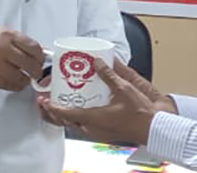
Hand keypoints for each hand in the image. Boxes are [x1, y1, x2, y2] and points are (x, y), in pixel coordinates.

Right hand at [0, 27, 44, 91]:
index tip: (42, 60)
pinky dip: (16, 86)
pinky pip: (10, 85)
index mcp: (7, 36)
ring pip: (21, 78)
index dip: (41, 57)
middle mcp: (3, 49)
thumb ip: (19, 42)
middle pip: (31, 64)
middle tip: (36, 72)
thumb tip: (38, 51)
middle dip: (36, 71)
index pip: (34, 48)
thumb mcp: (1, 34)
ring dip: (26, 80)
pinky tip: (15, 81)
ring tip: (25, 78)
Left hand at [39, 60, 165, 144]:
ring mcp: (96, 133)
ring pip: (73, 126)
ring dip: (62, 116)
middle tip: (44, 101)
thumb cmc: (140, 114)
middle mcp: (92, 128)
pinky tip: (77, 109)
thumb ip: (108, 75)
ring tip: (57, 104)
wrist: (153, 128)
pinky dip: (74, 118)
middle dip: (51, 112)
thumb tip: (98, 63)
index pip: (65, 114)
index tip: (43, 99)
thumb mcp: (123, 89)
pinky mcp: (102, 133)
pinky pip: (82, 127)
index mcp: (93, 118)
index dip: (51, 106)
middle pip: (64, 122)